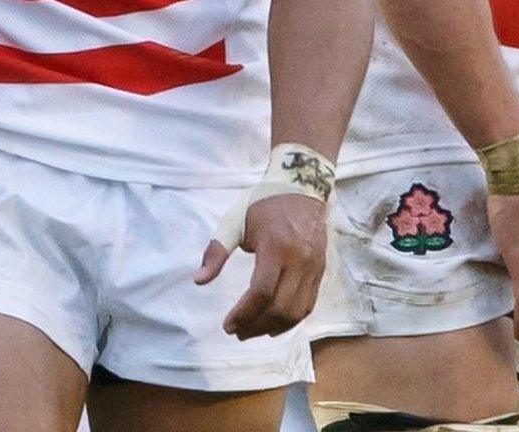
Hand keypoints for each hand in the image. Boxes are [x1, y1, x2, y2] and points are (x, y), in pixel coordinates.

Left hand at [196, 192, 326, 339]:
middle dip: (256, 326)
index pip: (261, 292)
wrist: (301, 187)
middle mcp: (299, 261)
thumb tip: (198, 281)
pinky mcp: (320, 271)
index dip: (244, 314)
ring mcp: (313, 267)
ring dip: (273, 328)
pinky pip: (308, 304)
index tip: (228, 325)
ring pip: (296, 311)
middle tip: (237, 332)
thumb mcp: (234, 222)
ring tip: (252, 331)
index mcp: (276, 248)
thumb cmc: (263, 204)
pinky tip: (273, 325)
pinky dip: (291, 320)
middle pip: (280, 308)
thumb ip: (216, 251)